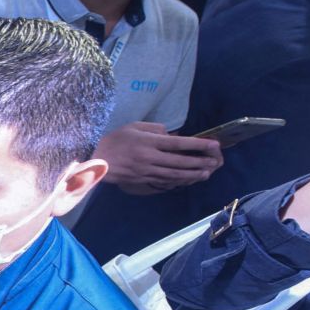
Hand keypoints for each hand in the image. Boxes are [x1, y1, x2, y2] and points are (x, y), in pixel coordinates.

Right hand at [95, 122, 223, 193]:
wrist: (95, 160)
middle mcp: (149, 158)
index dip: (197, 144)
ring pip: (174, 174)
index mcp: (148, 142)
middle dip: (199, 162)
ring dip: (192, 174)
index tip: (213, 144)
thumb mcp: (132, 127)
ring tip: (206, 173)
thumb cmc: (113, 140)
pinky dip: (178, 181)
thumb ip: (154, 129)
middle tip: (214, 162)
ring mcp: (146, 171)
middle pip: (180, 161)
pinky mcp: (142, 180)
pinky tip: (187, 180)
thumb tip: (172, 135)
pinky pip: (164, 182)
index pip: (178, 143)